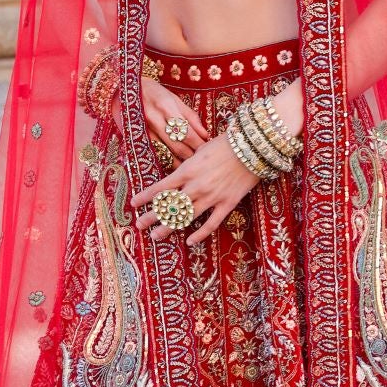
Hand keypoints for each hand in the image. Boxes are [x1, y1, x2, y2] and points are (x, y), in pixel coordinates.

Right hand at [124, 76, 210, 164]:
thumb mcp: (176, 100)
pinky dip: (166, 160)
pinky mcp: (137, 138)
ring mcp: (144, 131)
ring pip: (165, 154)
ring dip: (179, 162)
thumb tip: (205, 135)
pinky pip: (155, 154)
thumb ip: (191, 118)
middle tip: (201, 161)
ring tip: (190, 165)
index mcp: (166, 107)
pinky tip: (174, 163)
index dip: (198, 144)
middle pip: (176, 146)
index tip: (207, 150)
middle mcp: (154, 120)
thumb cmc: (157, 94)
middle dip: (191, 156)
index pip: (186, 132)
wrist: (130, 90)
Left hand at [130, 124, 262, 244]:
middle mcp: (195, 187)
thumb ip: (189, 164)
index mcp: (187, 171)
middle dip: (151, 217)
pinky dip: (199, 234)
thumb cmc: (226, 144)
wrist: (252, 147)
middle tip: (139, 225)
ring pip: (185, 218)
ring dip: (168, 228)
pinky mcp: (227, 204)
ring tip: (156, 236)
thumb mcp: (200, 150)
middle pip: (168, 206)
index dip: (145, 197)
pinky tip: (189, 241)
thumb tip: (179, 172)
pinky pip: (210, 224)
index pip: (160, 188)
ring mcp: (211, 197)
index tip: (134, 203)